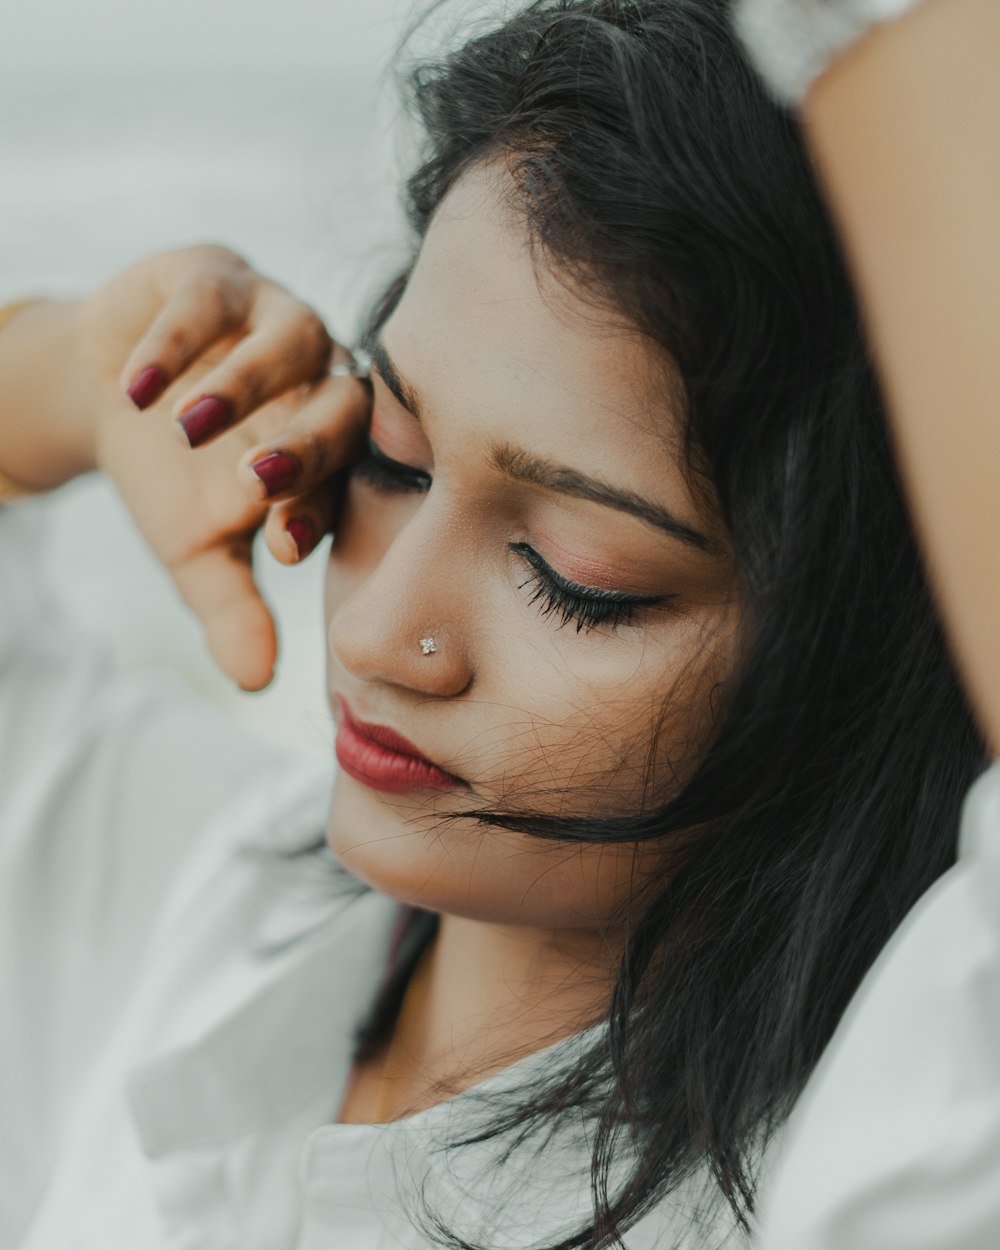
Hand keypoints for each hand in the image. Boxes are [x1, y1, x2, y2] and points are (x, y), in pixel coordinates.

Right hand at [80, 245, 369, 690]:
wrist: (108, 392)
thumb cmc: (174, 478)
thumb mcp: (197, 548)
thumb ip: (233, 608)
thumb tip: (256, 683)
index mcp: (330, 450)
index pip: (346, 483)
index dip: (320, 511)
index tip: (284, 544)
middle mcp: (321, 381)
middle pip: (343, 406)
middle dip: (305, 444)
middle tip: (255, 481)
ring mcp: (276, 320)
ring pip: (293, 341)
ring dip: (244, 384)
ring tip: (187, 426)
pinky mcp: (220, 278)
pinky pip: (212, 299)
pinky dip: (177, 341)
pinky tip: (137, 383)